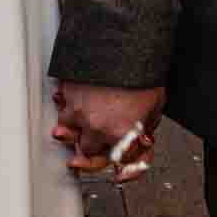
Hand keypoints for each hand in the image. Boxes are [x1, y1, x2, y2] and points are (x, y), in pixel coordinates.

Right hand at [51, 82, 166, 178]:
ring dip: (74, 129)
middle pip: (88, 153)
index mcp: (123, 133)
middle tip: (98, 143)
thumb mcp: (156, 105)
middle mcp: (97, 127)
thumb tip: (141, 137)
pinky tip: (69, 101)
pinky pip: (60, 107)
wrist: (123, 42)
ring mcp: (78, 110)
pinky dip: (64, 105)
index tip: (122, 173)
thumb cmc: (141, 71)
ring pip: (68, 132)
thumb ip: (145, 126)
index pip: (122, 162)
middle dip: (95, 147)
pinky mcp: (66, 93)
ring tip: (77, 124)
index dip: (127, 169)